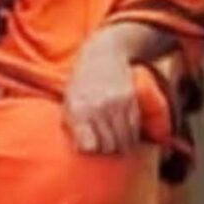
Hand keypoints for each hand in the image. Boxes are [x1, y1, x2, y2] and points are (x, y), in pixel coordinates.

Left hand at [64, 38, 140, 154]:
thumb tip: (80, 149)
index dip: (91, 150)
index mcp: (78, 108)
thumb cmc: (82, 80)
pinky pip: (135, 128)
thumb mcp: (69, 98)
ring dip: (122, 145)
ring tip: (116, 139)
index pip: (89, 145)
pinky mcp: (130, 99)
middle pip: (109, 146)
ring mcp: (115, 103)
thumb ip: (72, 123)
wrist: (102, 54)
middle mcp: (97, 107)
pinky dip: (132, 134)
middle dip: (108, 150)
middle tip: (106, 144)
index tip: (91, 146)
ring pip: (125, 140)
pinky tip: (126, 131)